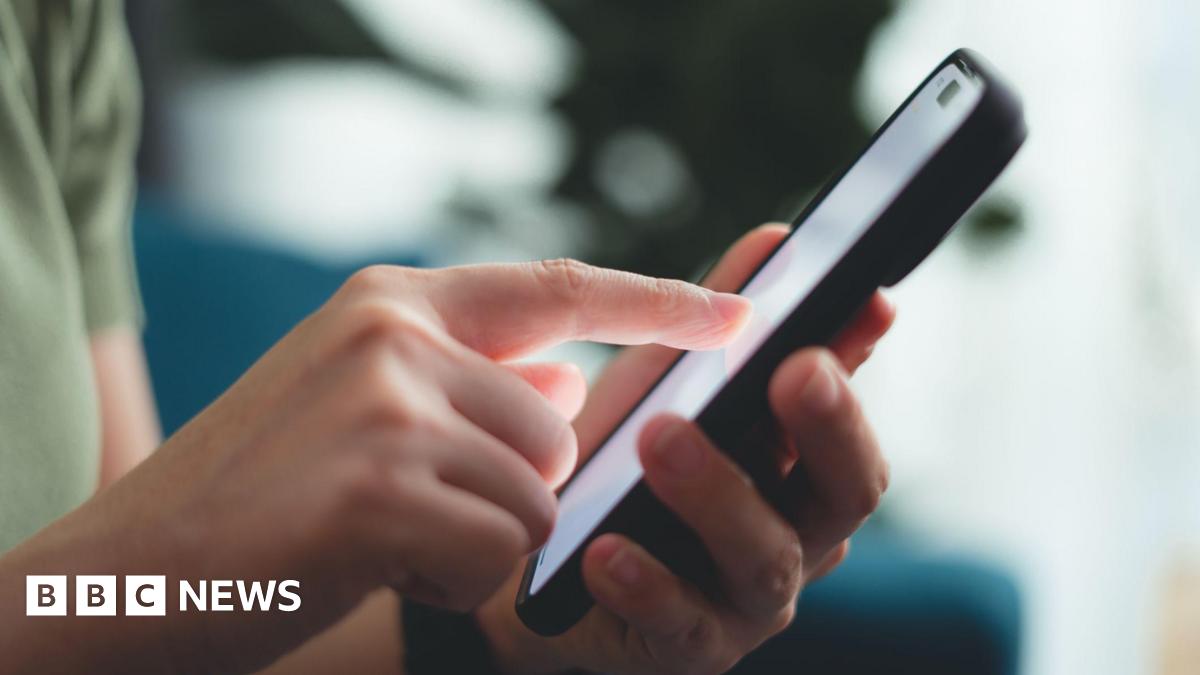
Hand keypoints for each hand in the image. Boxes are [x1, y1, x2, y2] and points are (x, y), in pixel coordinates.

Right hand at [0, 261, 750, 673]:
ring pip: (537, 495)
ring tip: (385, 534)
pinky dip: (454, 577)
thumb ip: (470, 382)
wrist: (142, 568)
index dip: (660, 301)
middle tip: (408, 506)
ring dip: (479, 536)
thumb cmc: (267, 493)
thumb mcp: (364, 405)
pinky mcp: (380, 486)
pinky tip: (376, 565)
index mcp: (394, 302)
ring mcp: (385, 404)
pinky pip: (499, 550)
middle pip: (555, 427)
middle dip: (511, 486)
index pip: (559, 286)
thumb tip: (568, 382)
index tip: (740, 313)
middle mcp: (393, 332)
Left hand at [476, 225, 894, 674]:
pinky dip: (646, 584)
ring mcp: (747, 601)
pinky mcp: (687, 649)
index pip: (852, 412)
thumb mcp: (663, 383)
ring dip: (719, 494)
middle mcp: (796, 535)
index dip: (863, 359)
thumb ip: (717, 321)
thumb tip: (778, 241)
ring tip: (659, 439)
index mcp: (801, 468)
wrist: (535, 566)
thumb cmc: (615, 466)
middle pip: (847, 491)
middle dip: (828, 426)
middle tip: (792, 367)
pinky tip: (604, 550)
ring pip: (766, 558)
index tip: (867, 294)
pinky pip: (680, 624)